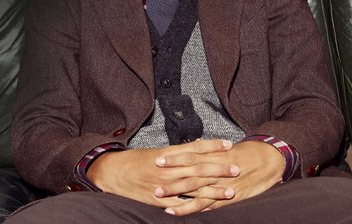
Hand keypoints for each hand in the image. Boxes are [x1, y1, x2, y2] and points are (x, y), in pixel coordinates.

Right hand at [86, 139, 232, 208]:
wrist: (115, 172)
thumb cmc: (136, 159)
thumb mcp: (157, 150)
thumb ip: (177, 152)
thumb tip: (196, 147)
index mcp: (169, 154)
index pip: (196, 147)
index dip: (213, 145)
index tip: (228, 144)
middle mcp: (170, 169)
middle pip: (200, 168)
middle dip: (220, 169)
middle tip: (237, 168)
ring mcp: (166, 186)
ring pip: (195, 188)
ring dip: (214, 190)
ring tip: (230, 191)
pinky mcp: (160, 200)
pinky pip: (181, 205)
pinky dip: (195, 207)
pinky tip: (209, 208)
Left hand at [154, 140, 285, 215]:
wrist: (268, 160)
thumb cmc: (246, 153)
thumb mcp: (226, 149)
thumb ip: (209, 150)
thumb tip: (193, 145)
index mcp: (214, 155)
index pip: (190, 155)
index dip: (174, 157)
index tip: (158, 158)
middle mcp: (215, 169)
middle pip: (189, 172)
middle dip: (171, 176)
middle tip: (153, 178)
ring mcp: (220, 184)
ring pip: (195, 190)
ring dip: (177, 193)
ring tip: (159, 196)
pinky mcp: (227, 197)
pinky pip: (207, 204)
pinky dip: (192, 208)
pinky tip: (177, 211)